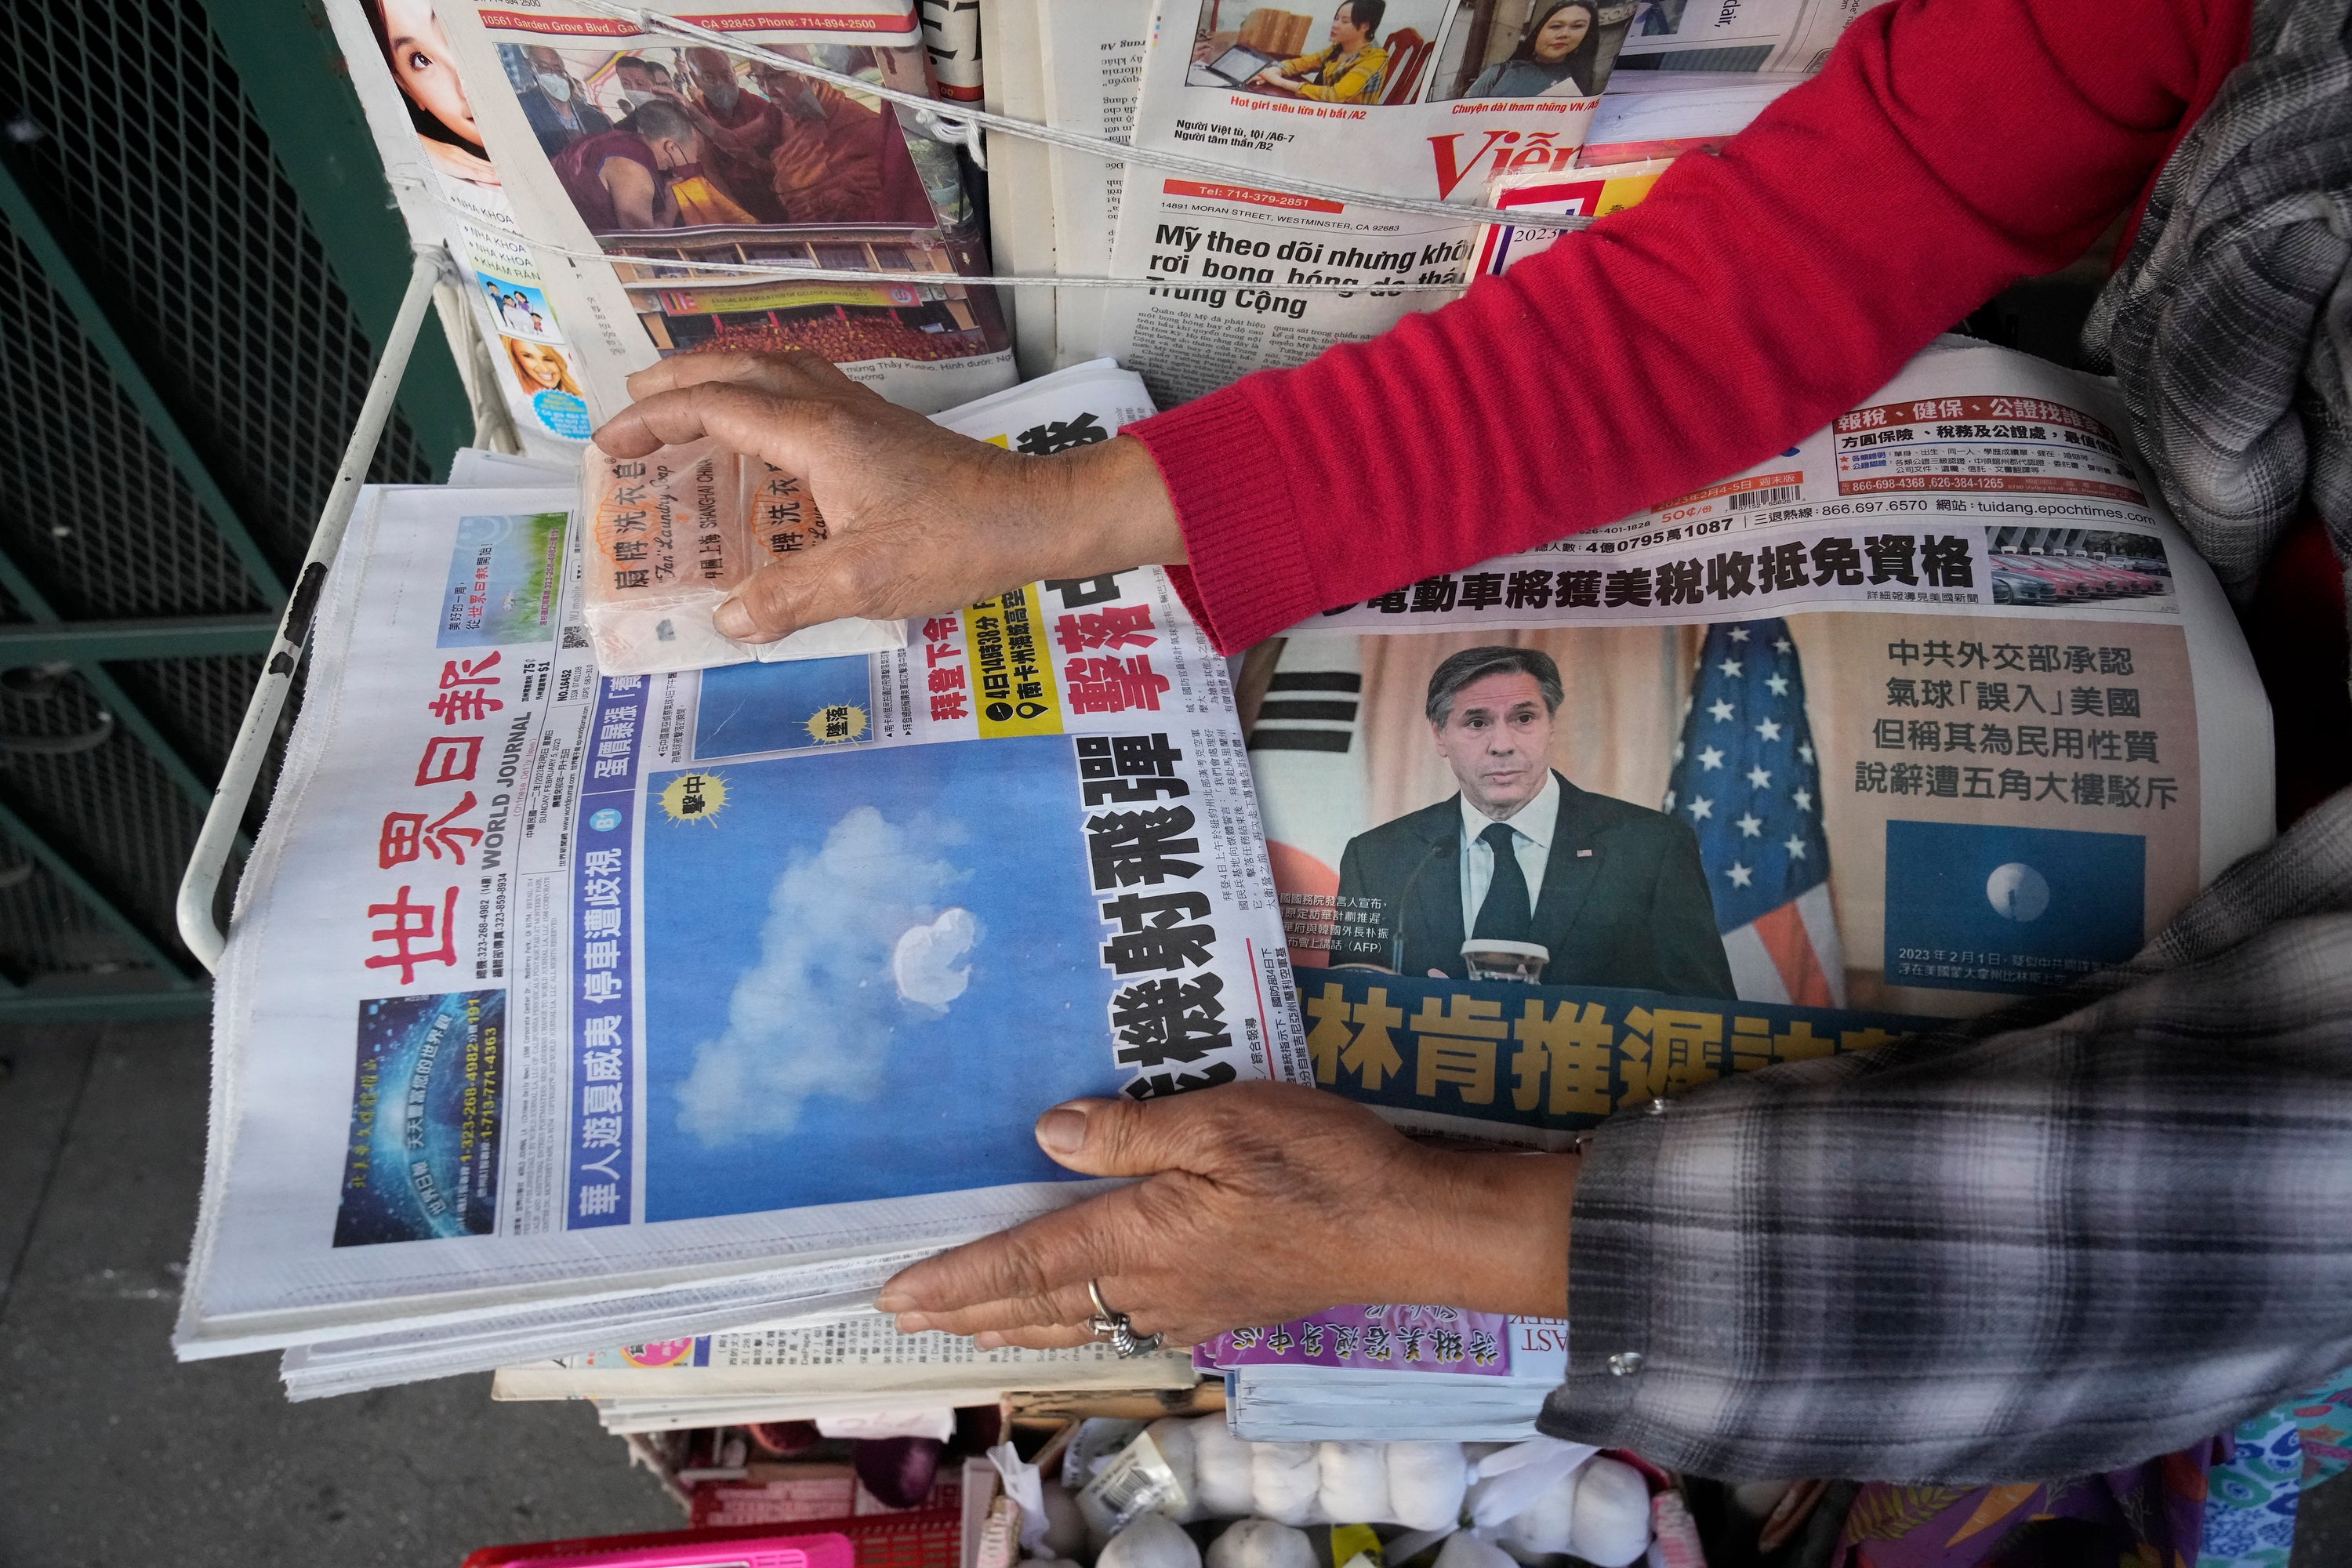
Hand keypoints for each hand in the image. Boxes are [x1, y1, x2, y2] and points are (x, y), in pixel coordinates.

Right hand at [591, 351, 1184, 642]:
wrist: (1033, 518)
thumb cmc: (953, 542)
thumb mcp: (864, 580)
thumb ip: (789, 599)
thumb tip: (726, 623)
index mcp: (813, 433)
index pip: (713, 407)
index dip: (654, 421)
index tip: (610, 444)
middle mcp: (831, 408)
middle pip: (738, 370)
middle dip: (677, 381)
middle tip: (631, 406)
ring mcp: (860, 412)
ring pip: (774, 370)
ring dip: (721, 378)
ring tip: (685, 401)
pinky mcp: (882, 429)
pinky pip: (803, 390)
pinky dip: (762, 395)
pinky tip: (766, 432)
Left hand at [874, 1081, 1576, 1347]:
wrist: (1411, 1228)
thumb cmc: (1323, 1163)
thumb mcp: (1225, 1120)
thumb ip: (1131, 1133)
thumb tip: (1048, 1138)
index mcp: (1143, 1239)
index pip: (1027, 1265)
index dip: (956, 1280)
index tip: (893, 1297)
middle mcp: (1154, 1287)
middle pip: (1040, 1306)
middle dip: (967, 1310)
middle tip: (903, 1316)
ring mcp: (1191, 1306)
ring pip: (1081, 1321)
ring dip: (1016, 1323)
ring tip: (969, 1326)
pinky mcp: (1225, 1306)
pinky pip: (1126, 1322)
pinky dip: (1077, 1322)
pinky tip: (1079, 1316)